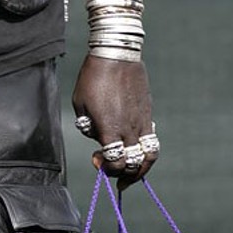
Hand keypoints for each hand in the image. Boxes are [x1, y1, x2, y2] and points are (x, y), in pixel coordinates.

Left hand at [72, 55, 159, 184]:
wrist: (117, 54)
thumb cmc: (93, 78)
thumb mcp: (80, 104)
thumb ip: (88, 126)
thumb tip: (98, 137)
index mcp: (110, 129)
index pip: (115, 163)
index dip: (107, 169)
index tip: (97, 162)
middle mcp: (130, 128)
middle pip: (135, 164)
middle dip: (126, 175)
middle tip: (116, 178)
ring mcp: (142, 121)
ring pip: (150, 155)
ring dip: (142, 168)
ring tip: (134, 173)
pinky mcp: (148, 113)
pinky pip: (152, 139)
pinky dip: (145, 150)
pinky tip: (135, 147)